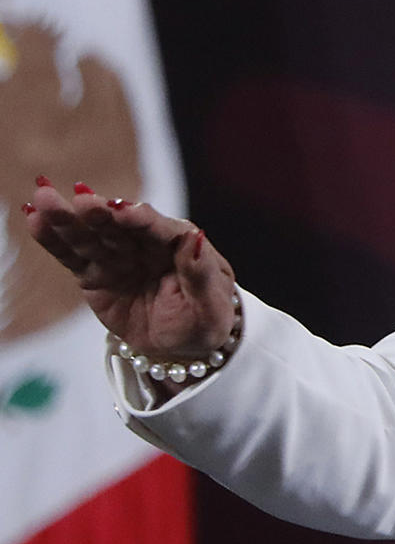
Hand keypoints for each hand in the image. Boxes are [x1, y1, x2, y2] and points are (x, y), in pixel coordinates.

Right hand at [22, 180, 237, 358]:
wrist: (184, 345)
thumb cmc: (205, 319)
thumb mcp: (211, 303)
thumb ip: (200, 271)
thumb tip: (196, 237)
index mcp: (181, 244)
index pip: (161, 229)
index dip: (142, 220)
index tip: (122, 211)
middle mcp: (147, 245)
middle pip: (120, 227)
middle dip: (101, 212)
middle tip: (81, 198)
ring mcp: (119, 259)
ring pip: (91, 238)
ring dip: (68, 220)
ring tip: (44, 200)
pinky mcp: (96, 275)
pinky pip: (74, 257)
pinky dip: (54, 241)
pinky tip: (36, 220)